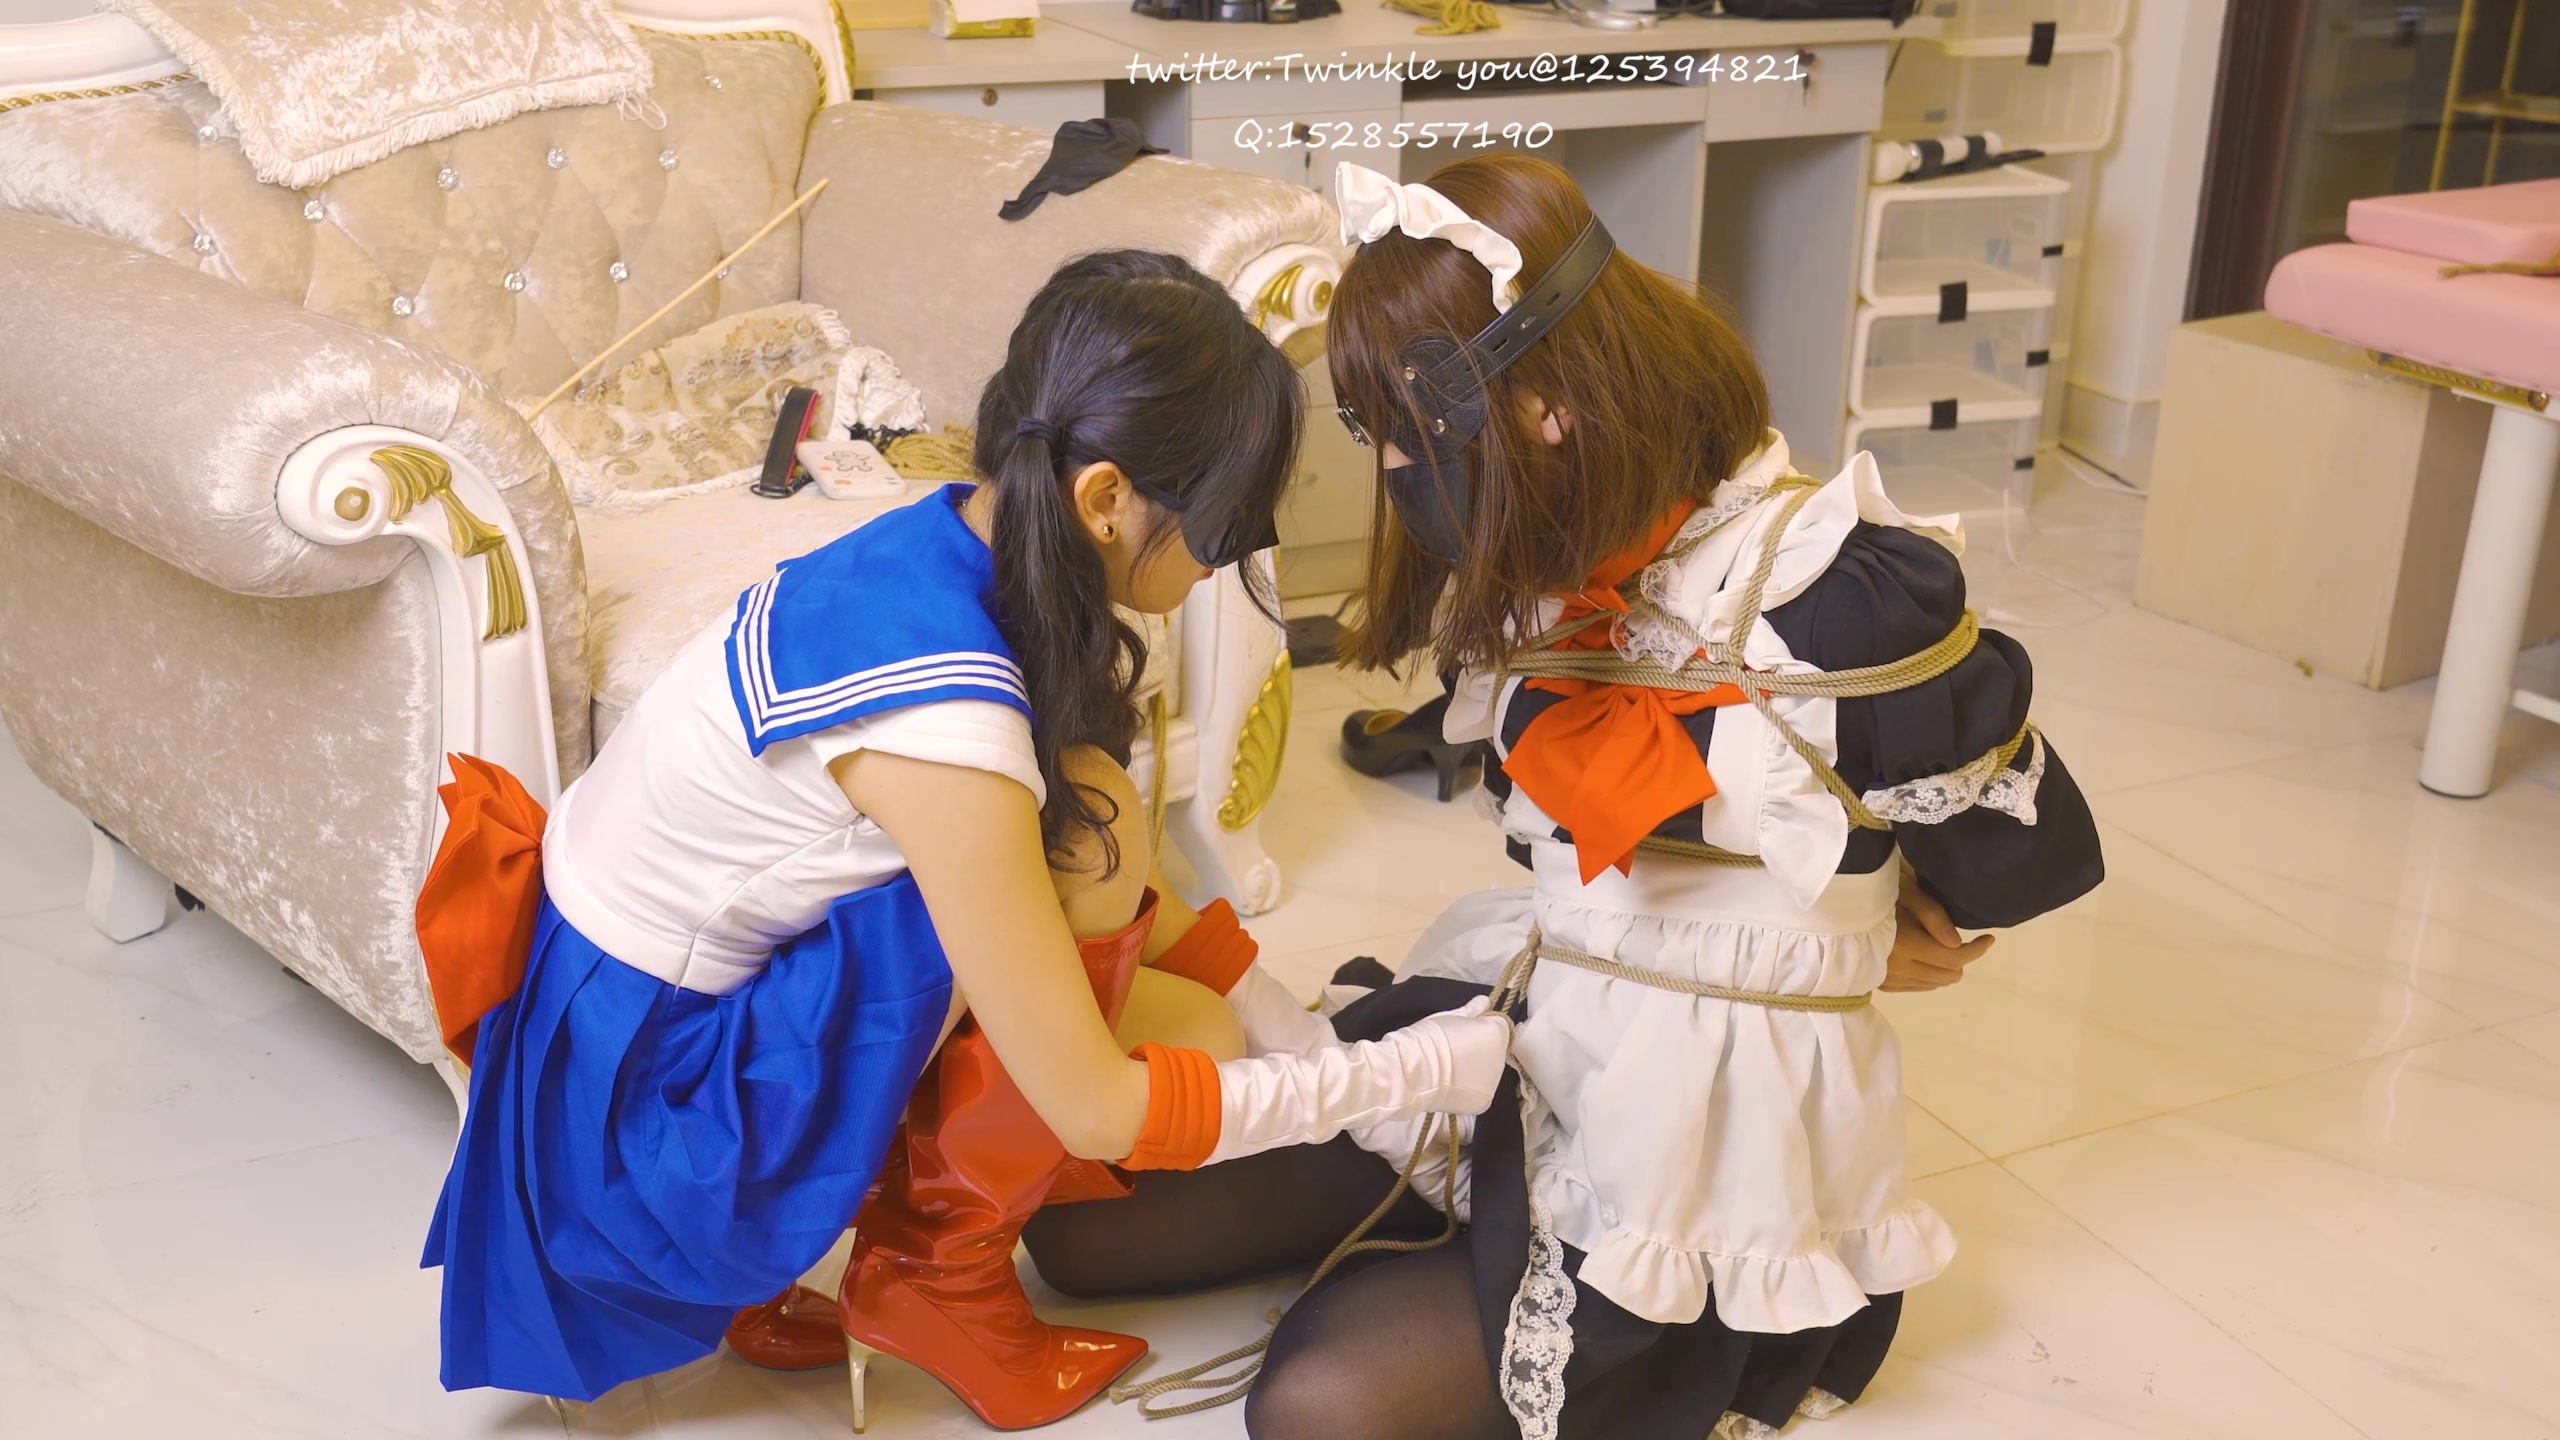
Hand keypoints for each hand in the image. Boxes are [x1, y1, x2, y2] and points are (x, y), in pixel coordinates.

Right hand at [1404, 996, 1511, 1114]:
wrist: (1415, 1071)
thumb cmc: (1429, 1037)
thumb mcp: (1449, 1016)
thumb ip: (1472, 1010)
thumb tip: (1485, 1000)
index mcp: (1497, 1033)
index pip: (1498, 1027)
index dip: (1480, 1028)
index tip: (1462, 1032)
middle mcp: (1502, 1058)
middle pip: (1494, 1052)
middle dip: (1480, 1051)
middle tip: (1454, 1052)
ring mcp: (1493, 1083)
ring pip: (1487, 1074)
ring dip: (1475, 1072)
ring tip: (1450, 1072)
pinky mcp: (1483, 1103)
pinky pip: (1478, 1093)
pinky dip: (1467, 1091)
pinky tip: (1451, 1087)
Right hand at [1883, 870, 1993, 992]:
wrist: (1836, 907)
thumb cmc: (1873, 890)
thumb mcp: (1906, 891)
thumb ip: (1933, 916)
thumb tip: (1957, 943)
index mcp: (1905, 944)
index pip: (1954, 958)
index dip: (1977, 950)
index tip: (1988, 938)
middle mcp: (1897, 967)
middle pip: (1948, 975)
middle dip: (1961, 958)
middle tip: (1955, 937)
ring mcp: (1888, 978)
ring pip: (1935, 983)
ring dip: (1944, 966)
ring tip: (1935, 943)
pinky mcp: (1881, 983)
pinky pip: (1917, 986)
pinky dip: (1927, 973)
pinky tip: (1920, 954)